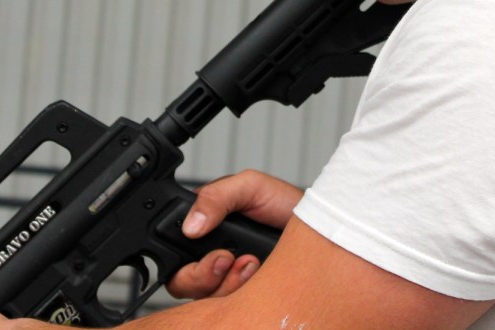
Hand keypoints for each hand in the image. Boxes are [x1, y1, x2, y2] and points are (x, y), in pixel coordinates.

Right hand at [165, 170, 302, 299]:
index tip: (216, 255)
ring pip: (207, 300)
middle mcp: (211, 259)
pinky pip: (232, 308)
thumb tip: (190, 225)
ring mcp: (228, 281)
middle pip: (184, 285)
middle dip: (205, 277)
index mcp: (204, 232)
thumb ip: (216, 197)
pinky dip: (245, 293)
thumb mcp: (249, 187)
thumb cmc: (284, 204)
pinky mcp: (247, 297)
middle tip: (230, 260)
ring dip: (229, 284)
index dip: (187, 263)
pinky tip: (261, 273)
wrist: (321, 226)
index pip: (173, 256)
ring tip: (253, 262)